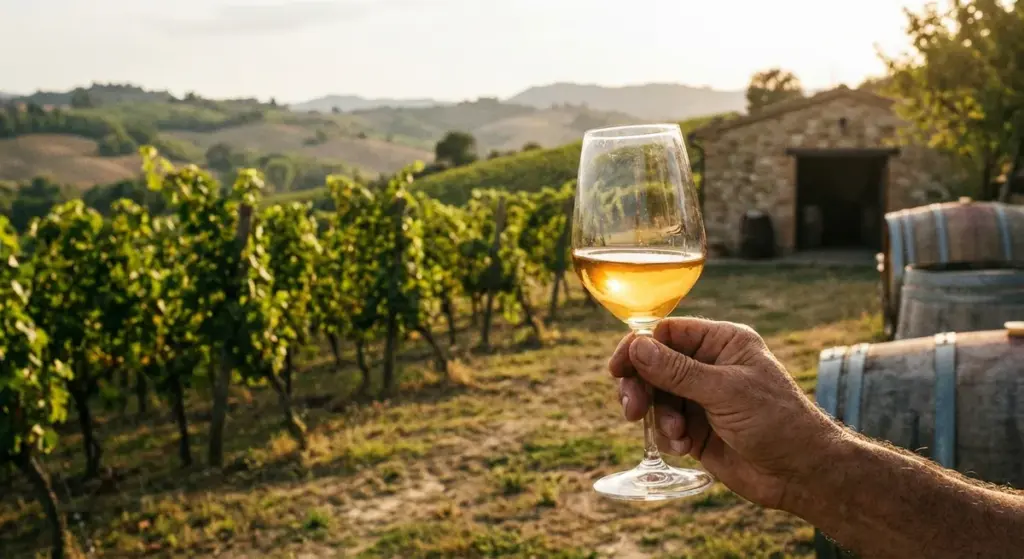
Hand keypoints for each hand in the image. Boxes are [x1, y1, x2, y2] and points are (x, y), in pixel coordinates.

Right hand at [610, 317, 842, 509]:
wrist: (801, 473)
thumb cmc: (777, 422)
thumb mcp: (725, 391)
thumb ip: (677, 370)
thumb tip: (636, 346)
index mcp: (722, 343)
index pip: (667, 333)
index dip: (638, 347)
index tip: (617, 368)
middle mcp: (708, 365)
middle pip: (653, 364)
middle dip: (641, 386)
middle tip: (632, 408)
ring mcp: (701, 397)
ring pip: (655, 396)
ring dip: (658, 416)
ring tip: (677, 434)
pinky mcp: (696, 427)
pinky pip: (663, 424)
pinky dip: (667, 436)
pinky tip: (686, 447)